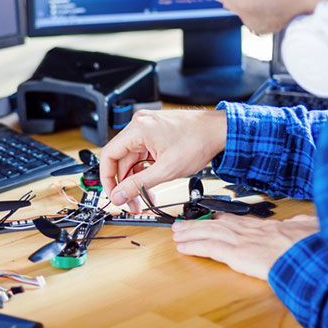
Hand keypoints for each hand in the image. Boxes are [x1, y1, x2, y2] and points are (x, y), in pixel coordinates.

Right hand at [99, 109, 226, 211]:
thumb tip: (119, 195)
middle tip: (131, 202)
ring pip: (132, 158)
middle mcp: (139, 125)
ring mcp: (148, 128)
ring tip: (145, 197)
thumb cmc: (198, 141)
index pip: (109, 155)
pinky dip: (145, 170)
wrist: (220, 131)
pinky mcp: (156, 132)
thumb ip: (139, 184)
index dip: (108, 178)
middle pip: (121, 159)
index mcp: (137, 129)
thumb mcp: (166, 170)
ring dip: (136, 179)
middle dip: (126, 183)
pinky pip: (142, 153)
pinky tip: (152, 184)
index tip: (113, 194)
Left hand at [172, 214, 319, 279]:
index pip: (239, 220)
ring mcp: (243, 241)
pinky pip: (210, 248)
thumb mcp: (311, 228)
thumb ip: (301, 226)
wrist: (313, 256)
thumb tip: (303, 223)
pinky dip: (195, 246)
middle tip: (183, 224)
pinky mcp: (237, 254)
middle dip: (198, 224)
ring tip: (176, 233)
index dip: (222, 218)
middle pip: (218, 224)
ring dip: (191, 233)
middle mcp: (251, 231)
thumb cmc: (315, 245)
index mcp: (267, 227)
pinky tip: (183, 247)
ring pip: (210, 232)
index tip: (212, 216)